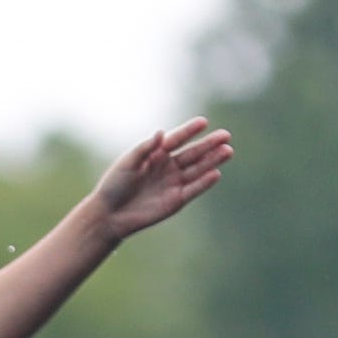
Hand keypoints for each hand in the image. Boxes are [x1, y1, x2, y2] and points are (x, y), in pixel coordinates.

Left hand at [88, 118, 235, 243]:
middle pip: (192, 153)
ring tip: (228, 151)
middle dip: (209, 145)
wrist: (110, 214)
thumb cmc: (115, 185)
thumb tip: (161, 133)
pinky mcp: (176, 200)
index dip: (189, 131)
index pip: (177, 139)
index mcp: (156, 154)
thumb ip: (145, 148)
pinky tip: (216, 173)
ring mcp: (173, 183)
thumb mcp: (128, 163)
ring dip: (212, 161)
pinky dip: (204, 182)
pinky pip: (193, 189)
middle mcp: (168, 167)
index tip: (203, 122)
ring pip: (197, 170)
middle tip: (226, 136)